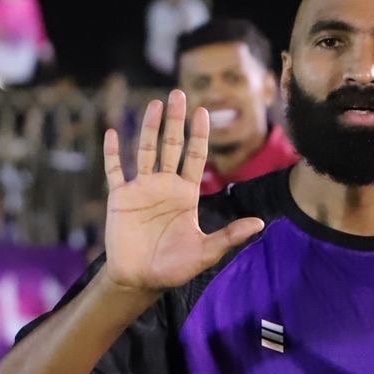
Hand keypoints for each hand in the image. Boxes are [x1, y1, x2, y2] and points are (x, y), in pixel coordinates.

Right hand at [103, 90, 263, 294]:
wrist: (140, 280)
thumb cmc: (173, 268)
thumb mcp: (205, 251)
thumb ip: (230, 235)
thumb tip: (260, 224)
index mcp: (186, 194)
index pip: (195, 157)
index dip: (199, 135)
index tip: (204, 112)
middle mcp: (164, 186)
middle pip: (171, 146)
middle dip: (175, 121)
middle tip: (178, 93)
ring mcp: (141, 189)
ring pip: (144, 151)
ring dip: (147, 127)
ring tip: (154, 104)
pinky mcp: (120, 198)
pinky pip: (115, 171)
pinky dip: (113, 154)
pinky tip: (113, 133)